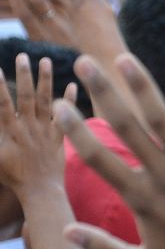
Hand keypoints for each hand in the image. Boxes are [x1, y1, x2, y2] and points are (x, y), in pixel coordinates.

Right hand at [0, 55, 64, 199]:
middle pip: (25, 97)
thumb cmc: (10, 176)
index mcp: (9, 133)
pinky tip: (73, 85)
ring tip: (47, 60)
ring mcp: (46, 131)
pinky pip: (67, 116)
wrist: (38, 193)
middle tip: (23, 55)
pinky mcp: (60, 137)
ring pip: (46, 101)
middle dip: (24, 75)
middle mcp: (28, 128)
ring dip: (46, 81)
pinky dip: (70, 101)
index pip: (1, 105)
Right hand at [58, 56, 164, 248]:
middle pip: (125, 127)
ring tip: (125, 59)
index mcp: (139, 199)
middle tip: (85, 62)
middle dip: (103, 92)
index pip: (97, 157)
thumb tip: (64, 231)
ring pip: (164, 120)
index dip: (75, 129)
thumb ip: (101, 244)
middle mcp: (163, 178)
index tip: (58, 105)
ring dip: (143, 87)